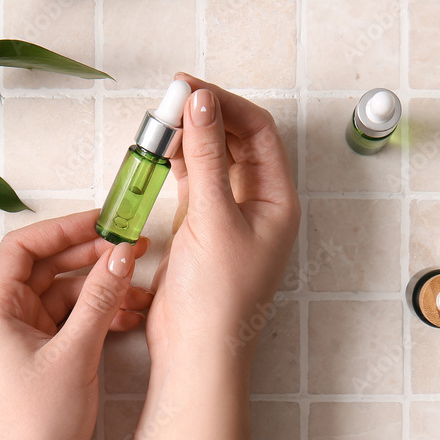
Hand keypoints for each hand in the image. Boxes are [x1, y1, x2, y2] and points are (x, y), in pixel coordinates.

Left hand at [0, 209, 151, 439]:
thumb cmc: (36, 425)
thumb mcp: (75, 354)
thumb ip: (100, 300)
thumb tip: (120, 255)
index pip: (23, 248)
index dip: (63, 230)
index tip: (103, 223)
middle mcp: (4, 320)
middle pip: (49, 269)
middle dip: (92, 259)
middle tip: (132, 252)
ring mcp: (24, 340)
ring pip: (65, 297)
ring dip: (102, 291)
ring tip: (142, 291)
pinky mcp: (43, 360)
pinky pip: (72, 323)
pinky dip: (99, 317)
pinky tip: (131, 316)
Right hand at [147, 74, 299, 364]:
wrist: (196, 351)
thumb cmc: (218, 299)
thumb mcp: (213, 219)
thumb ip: (206, 158)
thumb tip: (200, 104)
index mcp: (278, 200)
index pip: (258, 132)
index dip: (225, 104)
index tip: (189, 89)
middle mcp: (259, 204)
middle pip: (236, 140)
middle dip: (206, 117)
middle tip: (169, 100)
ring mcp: (231, 215)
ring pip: (214, 159)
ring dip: (191, 137)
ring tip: (161, 124)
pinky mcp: (203, 228)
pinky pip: (195, 181)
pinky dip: (179, 162)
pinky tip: (162, 152)